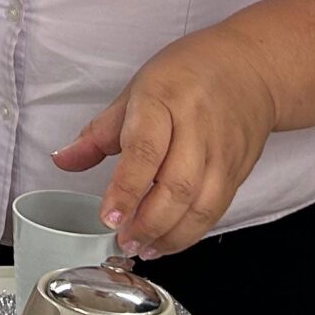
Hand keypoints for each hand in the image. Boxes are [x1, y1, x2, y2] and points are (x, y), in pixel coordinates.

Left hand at [53, 28, 279, 259]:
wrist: (250, 67)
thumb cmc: (188, 73)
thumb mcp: (137, 90)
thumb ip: (99, 132)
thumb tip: (64, 159)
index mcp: (165, 99)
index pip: (145, 149)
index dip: (126, 188)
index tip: (109, 216)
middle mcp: (197, 126)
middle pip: (177, 185)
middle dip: (148, 222)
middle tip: (123, 240)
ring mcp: (223, 151)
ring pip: (202, 205)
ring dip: (170, 235)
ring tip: (143, 248)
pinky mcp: (239, 169)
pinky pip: (217, 209)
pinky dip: (191, 232)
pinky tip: (168, 240)